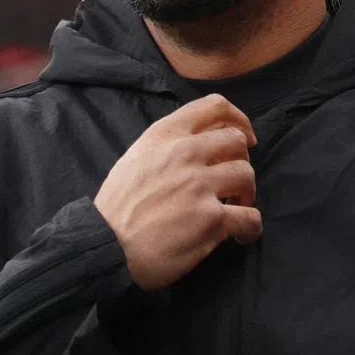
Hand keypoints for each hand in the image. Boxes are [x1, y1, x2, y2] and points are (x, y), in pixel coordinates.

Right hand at [94, 94, 261, 290]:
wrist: (103, 247)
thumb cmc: (117, 207)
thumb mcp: (136, 157)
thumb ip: (167, 145)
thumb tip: (203, 142)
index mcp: (165, 134)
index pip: (215, 107)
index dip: (239, 120)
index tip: (245, 138)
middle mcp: (185, 153)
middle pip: (237, 142)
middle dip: (241, 162)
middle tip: (234, 183)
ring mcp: (199, 185)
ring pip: (247, 175)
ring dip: (247, 193)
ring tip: (235, 207)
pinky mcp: (211, 218)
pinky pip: (250, 217)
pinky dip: (251, 227)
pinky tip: (242, 235)